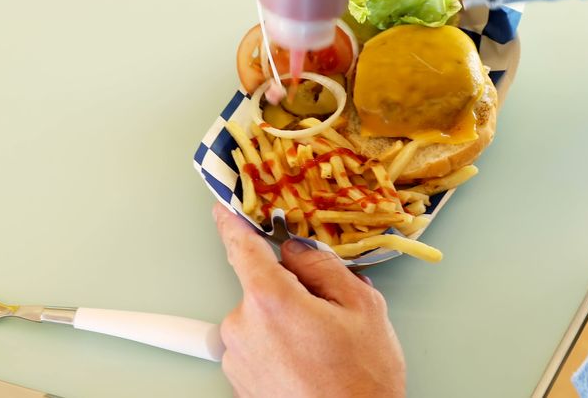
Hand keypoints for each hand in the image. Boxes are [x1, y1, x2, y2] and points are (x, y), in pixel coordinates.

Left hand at [213, 205, 405, 397]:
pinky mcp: (239, 382)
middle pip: (261, 288)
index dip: (233, 222)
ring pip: (260, 320)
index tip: (224, 207)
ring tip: (322, 350)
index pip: (243, 248)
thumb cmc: (362, 383)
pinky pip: (257, 348)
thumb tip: (300, 252)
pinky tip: (309, 365)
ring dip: (285, 324)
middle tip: (327, 316)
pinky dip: (279, 349)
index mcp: (272, 301)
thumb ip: (325, 268)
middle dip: (290, 292)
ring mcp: (238, 359)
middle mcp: (244, 328)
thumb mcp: (363, 308)